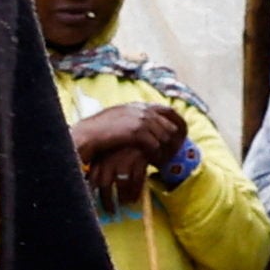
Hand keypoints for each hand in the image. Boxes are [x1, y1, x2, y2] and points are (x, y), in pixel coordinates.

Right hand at [71, 102, 185, 189]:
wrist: (87, 135)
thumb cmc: (98, 132)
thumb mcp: (118, 119)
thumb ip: (133, 119)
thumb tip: (144, 128)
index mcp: (140, 106)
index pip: (168, 111)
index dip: (178, 124)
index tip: (181, 137)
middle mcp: (143, 110)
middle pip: (170, 125)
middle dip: (174, 141)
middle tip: (173, 154)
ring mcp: (141, 120)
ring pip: (165, 137)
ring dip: (166, 151)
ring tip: (163, 162)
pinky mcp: (137, 132)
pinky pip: (155, 145)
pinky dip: (157, 156)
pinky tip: (154, 164)